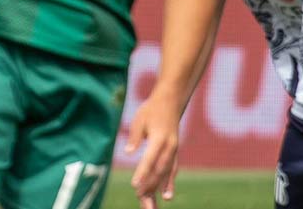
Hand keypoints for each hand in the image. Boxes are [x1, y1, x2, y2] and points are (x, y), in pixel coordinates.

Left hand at [126, 92, 181, 208]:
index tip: (135, 186)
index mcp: (159, 138)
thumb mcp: (139, 119)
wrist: (170, 103)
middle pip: (159, 170)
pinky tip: (166, 196)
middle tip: (140, 200)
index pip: (150, 159)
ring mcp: (173, 151)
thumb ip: (134, 136)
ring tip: (152, 205)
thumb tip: (128, 152)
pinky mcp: (174, 153)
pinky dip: (168, 184)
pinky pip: (172, 171)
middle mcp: (169, 147)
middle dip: (150, 186)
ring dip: (158, 189)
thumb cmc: (151, 110)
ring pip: (166, 174)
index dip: (143, 173)